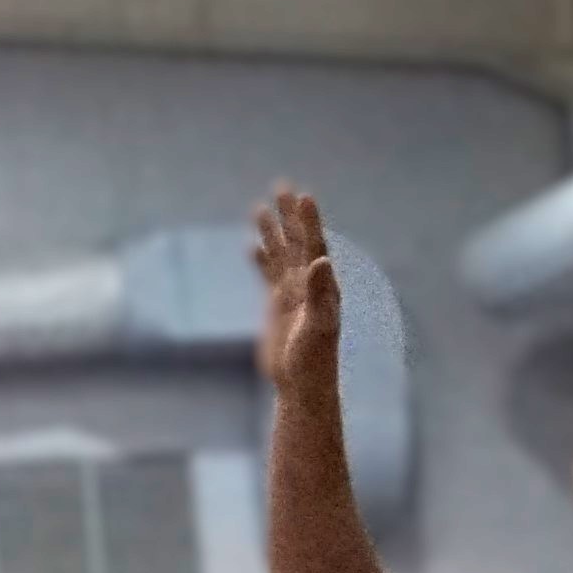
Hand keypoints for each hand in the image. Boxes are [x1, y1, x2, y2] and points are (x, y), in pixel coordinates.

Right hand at [250, 184, 340, 398]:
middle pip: (297, 242)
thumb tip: (321, 260)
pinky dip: (260, 259)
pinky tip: (251, 246)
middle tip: (281, 187)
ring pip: (280, 254)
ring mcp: (292, 293)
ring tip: (259, 208)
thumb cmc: (315, 359)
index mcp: (321, 285)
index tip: (302, 196)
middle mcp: (308, 284)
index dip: (309, 221)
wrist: (302, 384)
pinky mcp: (277, 305)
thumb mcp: (318, 326)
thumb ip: (319, 293)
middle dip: (289, 216)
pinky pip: (268, 274)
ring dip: (271, 231)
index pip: (314, 245)